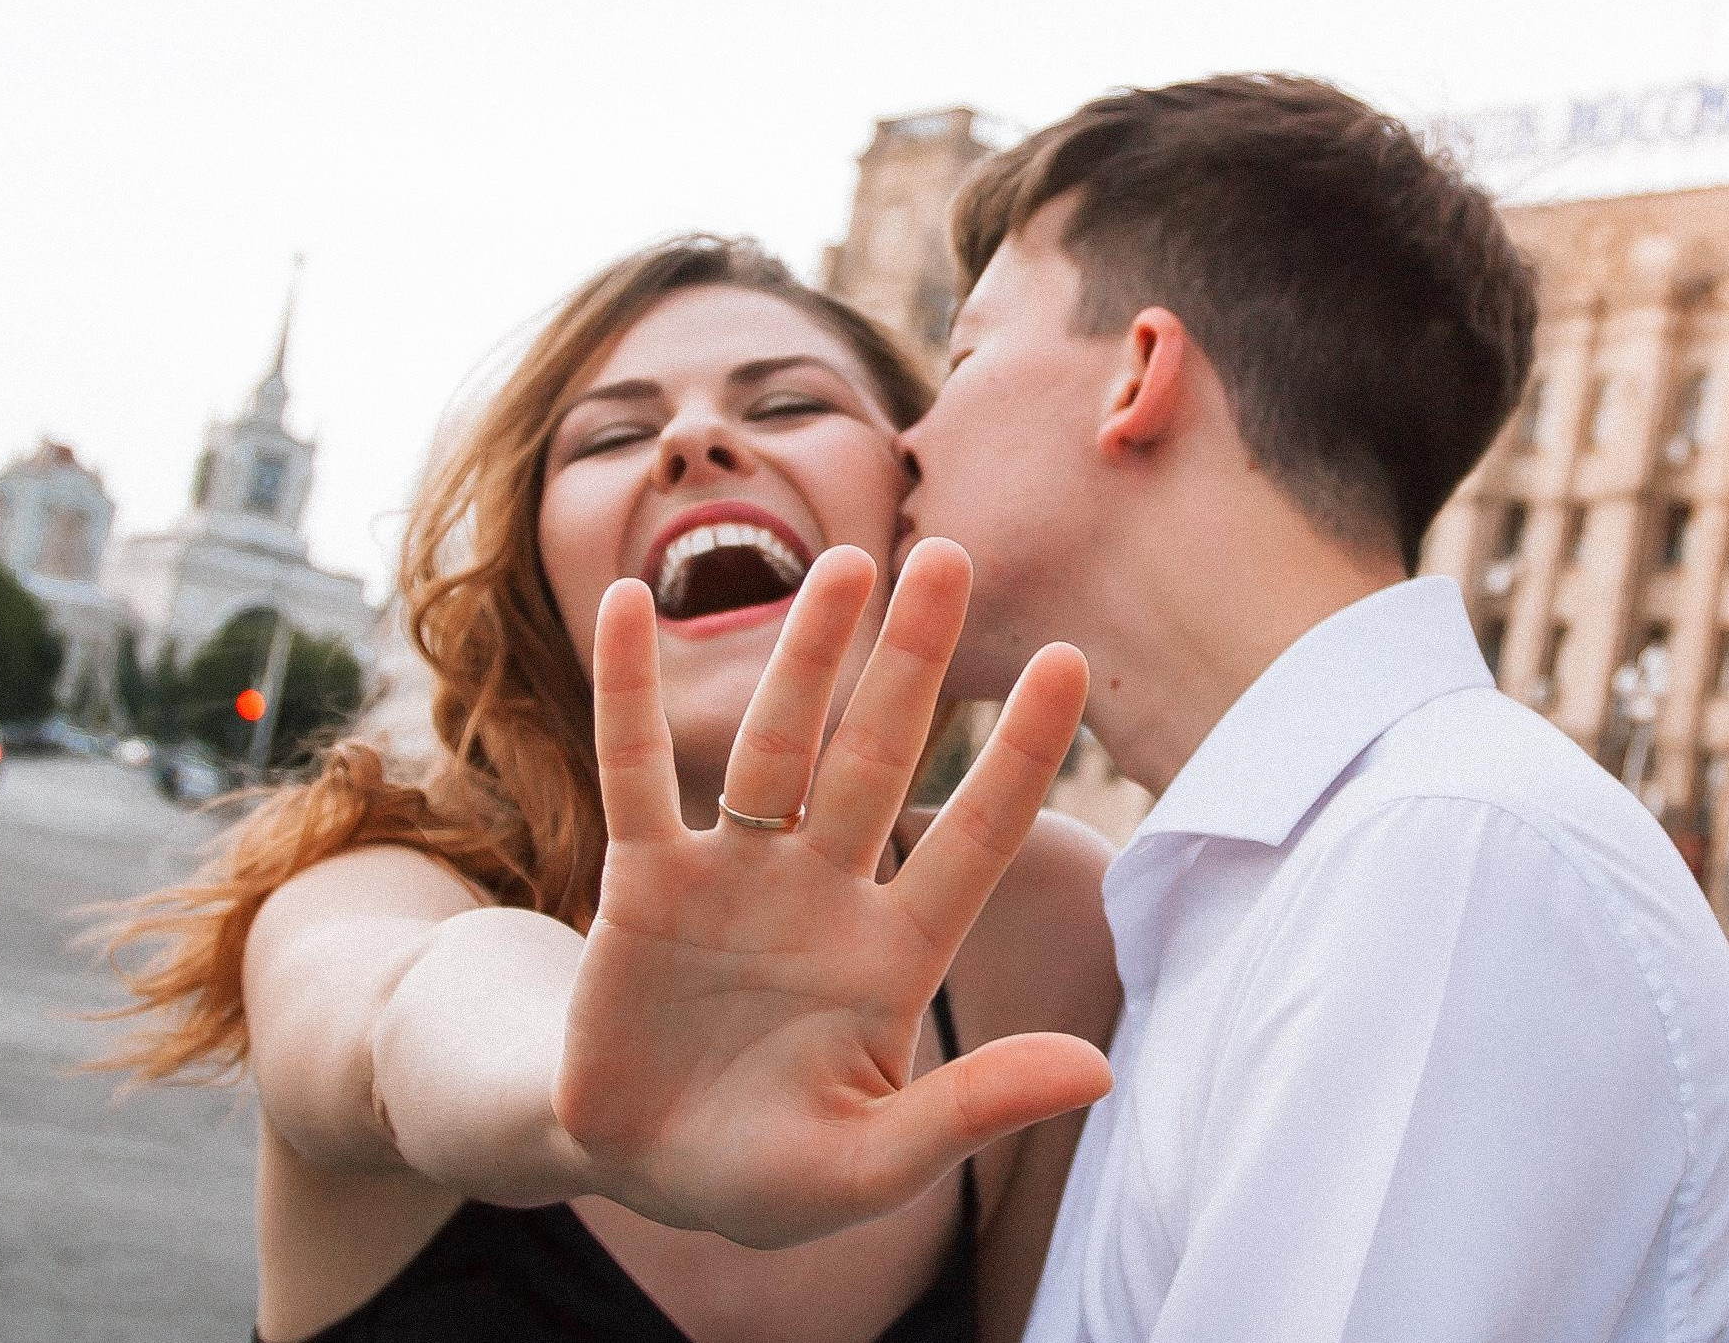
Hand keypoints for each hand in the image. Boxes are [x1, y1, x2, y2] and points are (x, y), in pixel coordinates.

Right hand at [553, 537, 1109, 1247]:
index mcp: (896, 953)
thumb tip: (1098, 1071)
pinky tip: (631, 604)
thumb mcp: (870, 1166)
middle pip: (878, 758)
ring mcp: (733, 877)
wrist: (644, 1170)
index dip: (1019, 755)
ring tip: (846, 561)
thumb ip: (972, 1110)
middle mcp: (824, 892)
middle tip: (951, 554)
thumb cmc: (769, 1174)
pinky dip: (630, 693)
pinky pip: (634, 773)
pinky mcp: (640, 884)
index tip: (1067, 662)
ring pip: (774, 746)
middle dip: (913, 663)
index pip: (976, 836)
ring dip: (806, 655)